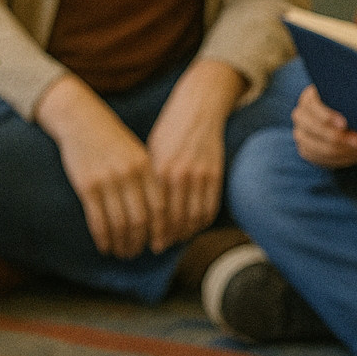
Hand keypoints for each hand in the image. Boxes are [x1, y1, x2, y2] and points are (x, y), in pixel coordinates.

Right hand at [38, 74, 160, 259]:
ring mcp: (107, 180)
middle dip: (139, 241)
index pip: (159, 207)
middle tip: (136, 253)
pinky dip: (103, 237)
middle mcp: (129, 174)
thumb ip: (147, 178)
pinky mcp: (87, 185)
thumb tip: (157, 213)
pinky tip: (104, 246)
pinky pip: (97, 219)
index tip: (158, 244)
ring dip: (121, 243)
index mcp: (145, 166)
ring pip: (119, 223)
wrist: (81, 120)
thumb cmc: (111, 139)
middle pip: (140, 219)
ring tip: (121, 253)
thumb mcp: (136, 153)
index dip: (160, 230)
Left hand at [145, 60, 244, 252]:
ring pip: (192, 217)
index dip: (151, 231)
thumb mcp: (152, 151)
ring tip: (176, 239)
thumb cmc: (170, 129)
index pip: (154, 211)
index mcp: (158, 169)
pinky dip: (202, 222)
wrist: (199, 108)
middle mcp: (178, 174)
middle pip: (173, 219)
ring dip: (184, 233)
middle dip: (165, 237)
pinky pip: (209, 207)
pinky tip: (194, 227)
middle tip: (159, 247)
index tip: (146, 241)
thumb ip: (149, 178)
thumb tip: (141, 208)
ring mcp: (199, 175)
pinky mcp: (215, 174)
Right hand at [291, 84, 356, 168]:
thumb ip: (349, 102)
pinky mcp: (305, 149)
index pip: (314, 107)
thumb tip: (355, 114)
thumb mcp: (347, 98)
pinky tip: (352, 158)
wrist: (340, 116)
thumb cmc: (347, 103)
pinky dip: (337, 160)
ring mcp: (300, 133)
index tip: (345, 124)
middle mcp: (300, 115)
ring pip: (315, 147)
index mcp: (309, 98)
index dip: (328, 117)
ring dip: (340, 151)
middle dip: (338, 138)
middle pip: (315, 129)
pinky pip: (318, 159)